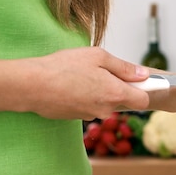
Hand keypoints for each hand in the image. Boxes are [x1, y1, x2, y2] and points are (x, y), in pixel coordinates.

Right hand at [19, 47, 148, 119]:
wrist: (31, 85)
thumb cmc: (63, 67)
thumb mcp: (97, 57)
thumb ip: (124, 67)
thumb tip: (143, 75)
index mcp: (116, 94)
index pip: (143, 100)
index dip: (144, 90)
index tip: (141, 81)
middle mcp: (107, 109)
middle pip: (123, 100)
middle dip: (117, 87)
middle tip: (101, 71)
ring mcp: (92, 115)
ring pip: (105, 103)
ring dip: (100, 92)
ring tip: (81, 77)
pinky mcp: (78, 117)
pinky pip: (90, 106)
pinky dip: (86, 97)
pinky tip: (72, 85)